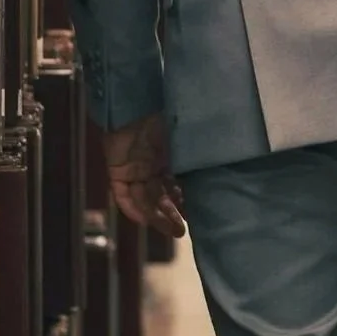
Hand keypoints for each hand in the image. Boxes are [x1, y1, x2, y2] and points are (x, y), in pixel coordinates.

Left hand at [103, 113, 186, 237]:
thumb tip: (219, 166)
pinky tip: (145, 220)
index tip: (196, 216)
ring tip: (172, 228)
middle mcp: (150, 167)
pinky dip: (132, 209)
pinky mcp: (117, 170)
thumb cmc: (164, 117)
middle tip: (182, 231)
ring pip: (144, 199)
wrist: (134, 104)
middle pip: (159, 197)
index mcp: (167, 158)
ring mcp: (134, 170)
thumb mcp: (185, 141)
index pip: (175, 187)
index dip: (183, 203)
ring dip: (156, 216)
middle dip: (170, 215)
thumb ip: (195, 156)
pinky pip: (123, 196)